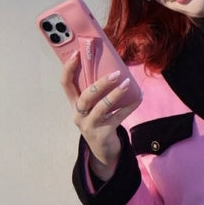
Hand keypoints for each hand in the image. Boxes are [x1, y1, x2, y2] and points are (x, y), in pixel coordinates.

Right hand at [61, 51, 141, 180]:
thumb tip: (111, 67)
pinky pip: (118, 117)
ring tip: (127, 83)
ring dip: (116, 94)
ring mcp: (90, 125)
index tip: (76, 53)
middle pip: (86, 95)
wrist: (103, 151)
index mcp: (74, 104)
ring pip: (102, 107)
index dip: (68, 68)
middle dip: (101, 83)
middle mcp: (79, 115)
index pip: (65, 84)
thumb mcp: (91, 108)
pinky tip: (138, 98)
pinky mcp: (103, 134)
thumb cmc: (98, 122)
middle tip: (116, 73)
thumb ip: (94, 92)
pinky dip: (129, 107)